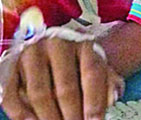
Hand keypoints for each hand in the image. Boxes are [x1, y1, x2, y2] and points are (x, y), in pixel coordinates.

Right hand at [2, 38, 123, 119]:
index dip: (94, 102)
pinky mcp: (11, 65)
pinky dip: (23, 115)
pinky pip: (12, 95)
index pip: (92, 73)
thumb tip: (112, 98)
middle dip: (72, 115)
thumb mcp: (100, 68)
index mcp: (84, 43)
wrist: (57, 48)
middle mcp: (57, 44)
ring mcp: (32, 53)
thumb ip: (109, 83)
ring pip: (39, 93)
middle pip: (65, 87)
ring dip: (49, 118)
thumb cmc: (80, 63)